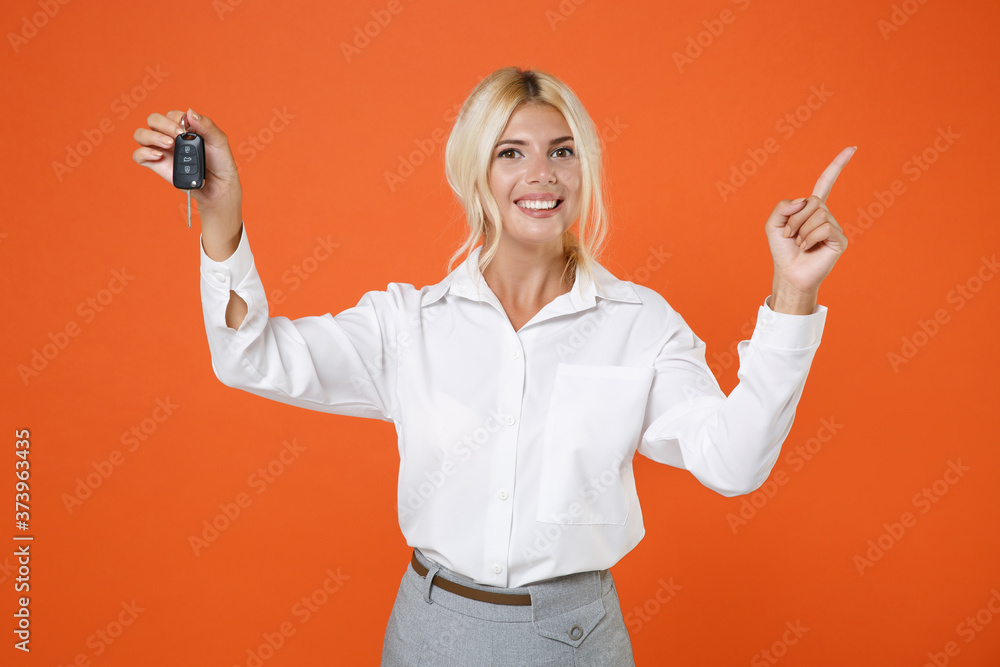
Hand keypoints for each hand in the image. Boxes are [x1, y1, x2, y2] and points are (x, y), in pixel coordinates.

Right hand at [133, 109, 243, 257]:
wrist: (219, 187)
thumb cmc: (220, 163)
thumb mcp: (219, 142)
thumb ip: (207, 125)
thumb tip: (190, 112)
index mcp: (184, 127)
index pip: (170, 114)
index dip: (175, 119)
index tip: (186, 129)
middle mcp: (169, 136)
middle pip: (152, 120)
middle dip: (163, 124)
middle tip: (177, 135)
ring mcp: (161, 150)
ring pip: (141, 134)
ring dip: (151, 136)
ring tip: (169, 145)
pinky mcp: (157, 165)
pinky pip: (138, 155)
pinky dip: (144, 153)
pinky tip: (159, 156)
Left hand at [763, 146, 855, 311]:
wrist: (789, 274)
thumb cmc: (782, 251)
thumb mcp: (773, 224)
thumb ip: (783, 206)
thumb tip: (805, 201)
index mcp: (812, 209)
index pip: (826, 183)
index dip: (837, 166)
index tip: (853, 148)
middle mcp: (826, 215)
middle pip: (812, 201)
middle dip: (795, 219)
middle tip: (791, 236)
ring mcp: (835, 227)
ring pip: (818, 214)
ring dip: (801, 230)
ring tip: (800, 244)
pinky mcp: (840, 240)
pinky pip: (825, 227)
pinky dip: (810, 238)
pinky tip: (808, 248)